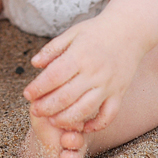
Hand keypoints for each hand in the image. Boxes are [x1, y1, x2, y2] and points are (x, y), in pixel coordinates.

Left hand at [22, 15, 145, 132]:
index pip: (54, 76)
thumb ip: (52, 48)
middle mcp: (94, 72)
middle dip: (46, 107)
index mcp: (80, 55)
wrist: (130, 29)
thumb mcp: (72, 32)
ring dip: (66, 119)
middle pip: (66, 96)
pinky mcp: (119, 93)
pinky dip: (97, 125)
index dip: (38, 87)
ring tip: (53, 120)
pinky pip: (109, 115)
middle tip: (35, 111)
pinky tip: (83, 127)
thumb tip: (34, 64)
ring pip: (85, 109)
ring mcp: (108, 84)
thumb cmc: (97, 30)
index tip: (27, 94)